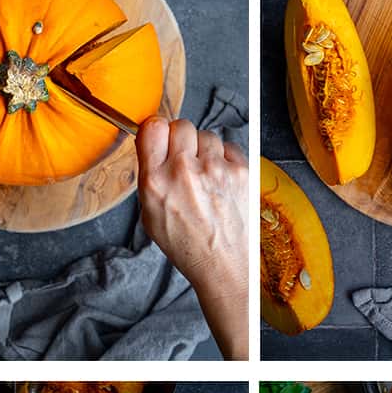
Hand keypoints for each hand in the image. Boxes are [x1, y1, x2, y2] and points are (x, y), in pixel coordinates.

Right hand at [136, 118, 247, 288]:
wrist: (224, 267)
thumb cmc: (188, 246)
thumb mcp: (150, 215)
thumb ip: (150, 176)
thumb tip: (153, 146)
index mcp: (156, 181)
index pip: (153, 127)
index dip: (158, 130)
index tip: (162, 138)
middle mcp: (184, 171)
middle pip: (182, 125)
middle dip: (183, 140)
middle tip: (187, 160)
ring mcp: (216, 169)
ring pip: (208, 135)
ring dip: (206, 151)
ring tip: (207, 177)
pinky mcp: (242, 172)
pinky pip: (230, 148)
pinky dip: (227, 160)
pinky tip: (223, 182)